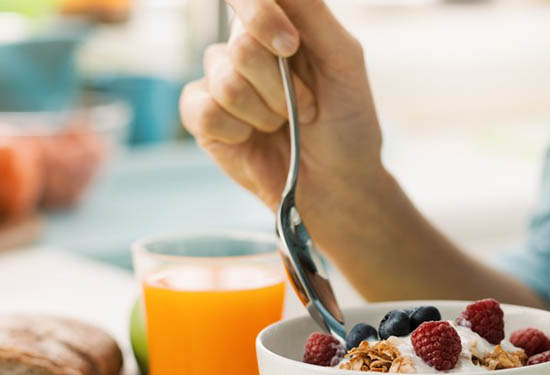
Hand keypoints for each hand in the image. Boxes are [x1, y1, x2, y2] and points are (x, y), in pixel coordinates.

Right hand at [180, 0, 382, 219]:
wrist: (339, 182)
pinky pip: (204, 110)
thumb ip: (311, 12)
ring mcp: (219, 81)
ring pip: (226, 81)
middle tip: (307, 107)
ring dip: (267, 113)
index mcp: (278, 25)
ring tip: (285, 124)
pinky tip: (254, 138)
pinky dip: (239, 131)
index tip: (290, 47)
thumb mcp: (344, 59)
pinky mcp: (202, 117)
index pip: (247, 0)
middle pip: (242, 46)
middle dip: (282, 86)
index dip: (260, 15)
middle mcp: (244, 47)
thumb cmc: (347, 121)